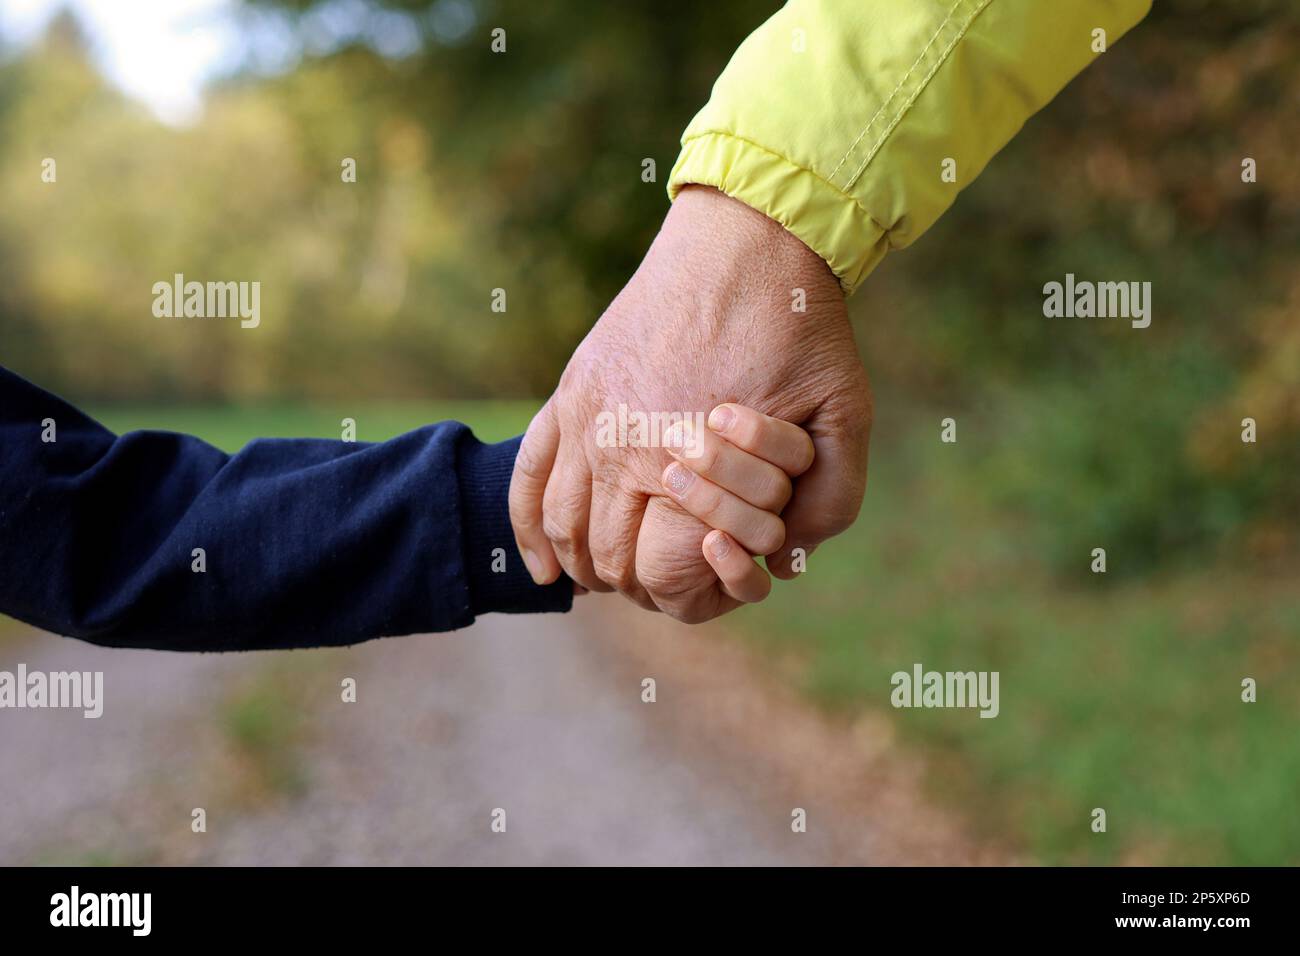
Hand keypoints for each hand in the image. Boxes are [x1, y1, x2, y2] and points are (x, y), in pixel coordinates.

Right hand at [509, 186, 872, 621]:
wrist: (748, 237)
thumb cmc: (800, 325)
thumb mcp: (844, 413)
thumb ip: (833, 497)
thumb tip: (790, 559)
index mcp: (679, 458)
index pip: (653, 570)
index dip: (673, 597)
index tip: (692, 596)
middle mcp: (617, 442)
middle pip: (602, 555)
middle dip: (627, 586)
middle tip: (651, 591)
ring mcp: (586, 412)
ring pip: (558, 521)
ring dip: (577, 564)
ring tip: (599, 582)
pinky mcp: (574, 385)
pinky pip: (527, 469)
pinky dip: (526, 525)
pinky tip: (537, 565)